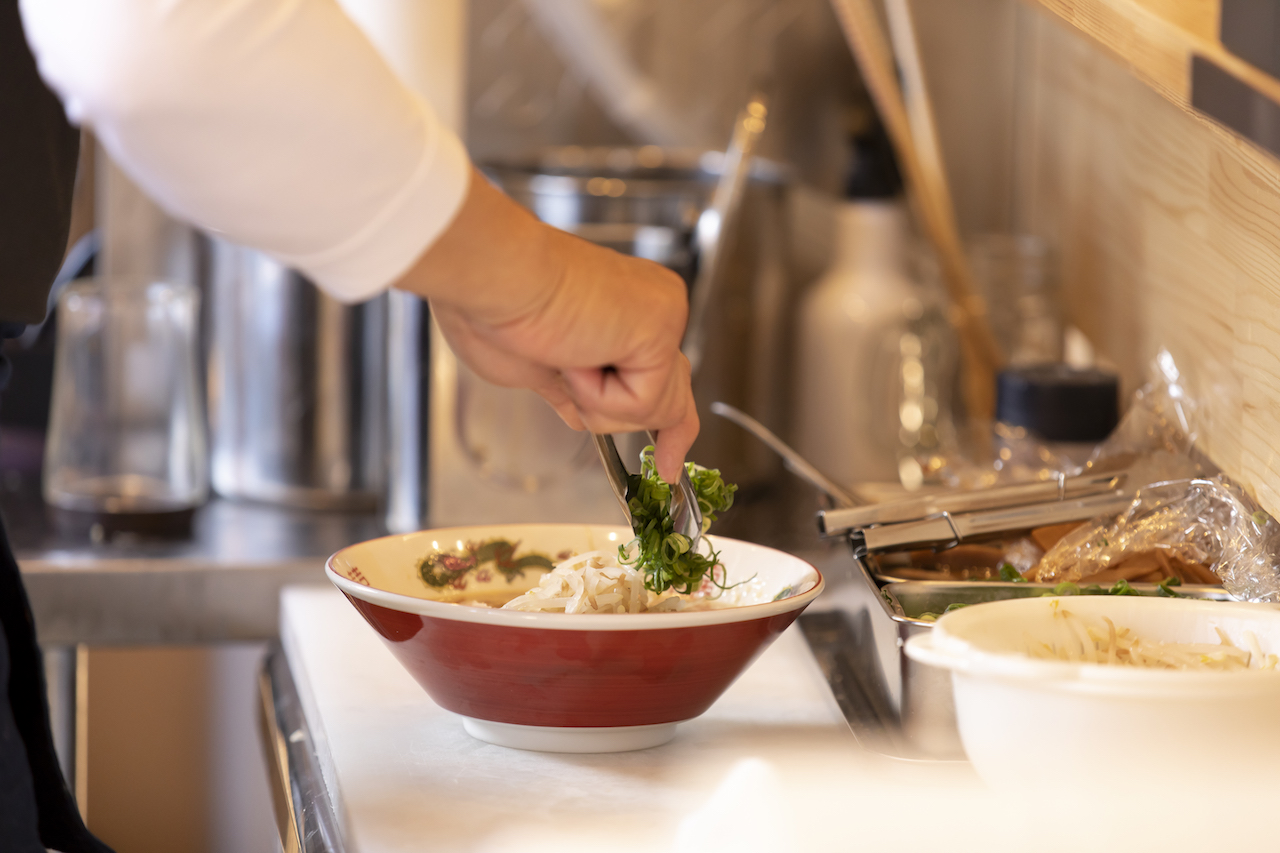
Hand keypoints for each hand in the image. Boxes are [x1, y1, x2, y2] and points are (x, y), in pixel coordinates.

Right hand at [394, 168, 698, 482]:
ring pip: (658, 407)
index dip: (668, 422)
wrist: (491, 277)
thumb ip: (568, 390)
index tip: (671, 463)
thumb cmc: (493, 308)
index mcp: (625, 309)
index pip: (663, 373)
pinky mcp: (661, 328)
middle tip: (670, 468)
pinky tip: (575, 357)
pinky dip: (600, 397)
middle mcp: (651, 306)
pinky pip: (644, 402)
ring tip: (565, 362)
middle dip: (668, 434)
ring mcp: (662, 316)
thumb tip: (579, 413)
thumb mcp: (535, 367)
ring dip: (601, 405)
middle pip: (675, 391)